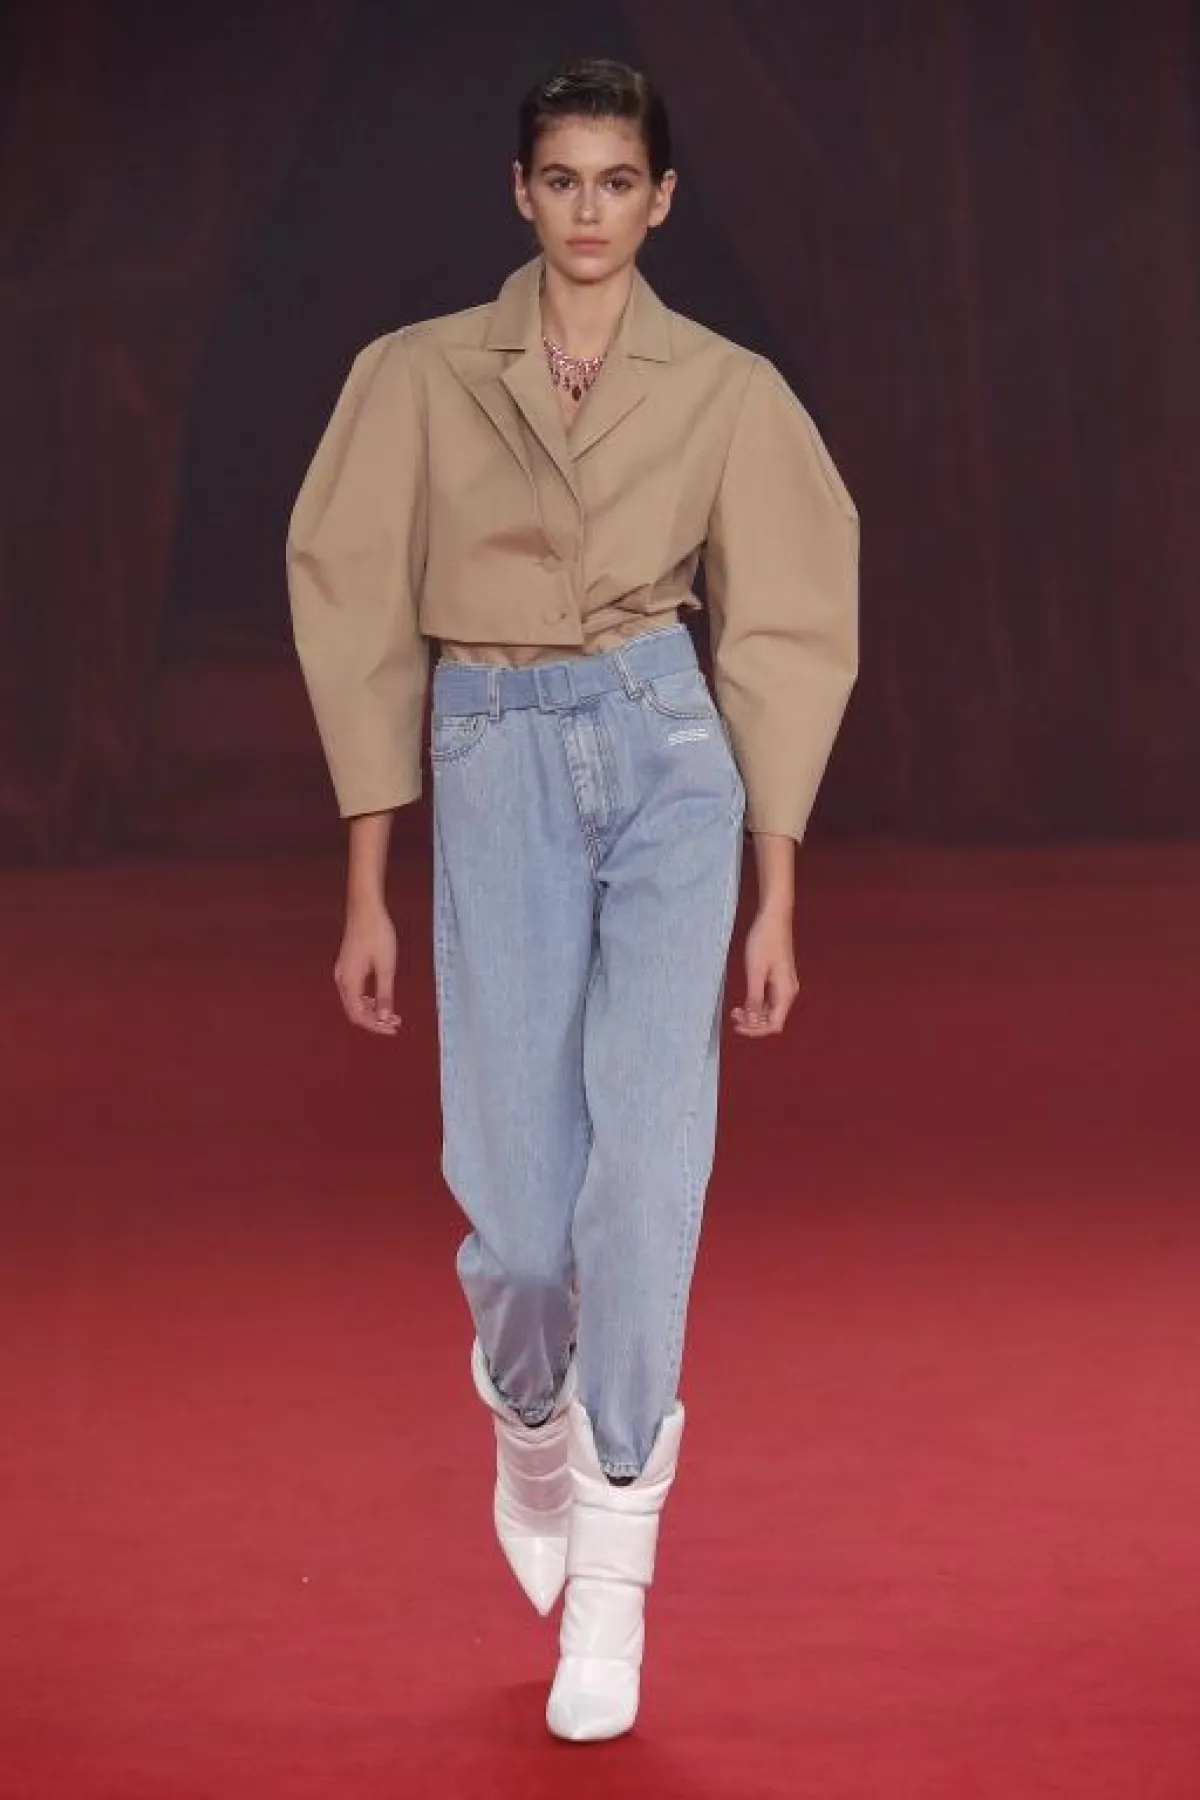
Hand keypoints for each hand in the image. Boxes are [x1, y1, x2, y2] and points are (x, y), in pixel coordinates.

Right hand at [334, 902, 399, 1034]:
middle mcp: (342, 979)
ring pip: (353, 1001)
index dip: (376, 1026)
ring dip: (371, 1010)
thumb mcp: (386, 966)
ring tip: (391, 1014)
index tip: (393, 1028)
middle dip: (375, 1020)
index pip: (359, 1015)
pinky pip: (353, 990)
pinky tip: (378, 999)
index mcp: (350, 982)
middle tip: (395, 1024)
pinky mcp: (346, 965)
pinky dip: (366, 999)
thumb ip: (385, 994)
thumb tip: (385, 1017)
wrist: (365, 908)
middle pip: (354, 1011)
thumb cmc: (377, 933)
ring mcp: (342, 972)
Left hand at [731, 907, 799, 1037]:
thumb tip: (753, 1021)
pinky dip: (757, 1004)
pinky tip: (745, 1000)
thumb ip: (754, 999)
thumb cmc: (764, 941)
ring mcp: (786, 984)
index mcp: (785, 992)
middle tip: (733, 1017)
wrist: (774, 917)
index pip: (774, 1024)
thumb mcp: (755, 972)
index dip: (756, 1030)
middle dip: (753, 1023)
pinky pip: (770, 999)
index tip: (738, 1027)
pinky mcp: (780, 978)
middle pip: (773, 1019)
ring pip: (771, 1010)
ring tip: (736, 1010)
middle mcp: (789, 991)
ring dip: (754, 1014)